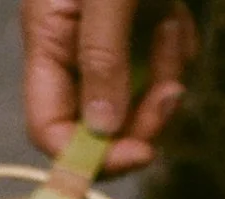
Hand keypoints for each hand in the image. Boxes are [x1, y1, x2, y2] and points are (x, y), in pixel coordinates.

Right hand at [22, 0, 194, 175]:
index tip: (140, 154)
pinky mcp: (140, 32)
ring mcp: (109, 45)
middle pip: (102, 125)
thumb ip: (101, 59)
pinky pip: (163, 67)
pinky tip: (172, 16)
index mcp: (48, 42)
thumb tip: (103, 130)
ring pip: (140, 98)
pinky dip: (177, 50)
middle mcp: (73, 51)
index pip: (50, 129)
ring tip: (169, 25)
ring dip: (165, 73)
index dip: (89, 156)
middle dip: (143, 117)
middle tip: (171, 91)